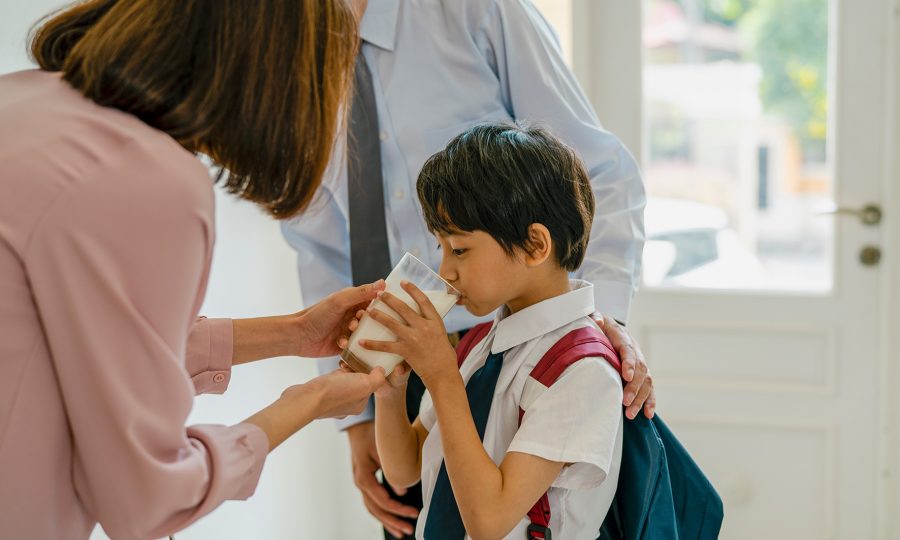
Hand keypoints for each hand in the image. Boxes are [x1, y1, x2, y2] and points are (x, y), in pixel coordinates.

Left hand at [290, 280, 385, 357]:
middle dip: (367, 321)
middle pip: (372, 318)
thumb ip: (361, 293)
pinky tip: (341, 343)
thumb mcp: (339, 301)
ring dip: (358, 333)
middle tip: (357, 322)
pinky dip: (350, 344)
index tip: (380, 309)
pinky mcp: (346, 344)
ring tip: (349, 331)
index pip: (374, 300)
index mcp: (352, 301)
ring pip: (365, 333)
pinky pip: (357, 346)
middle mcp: (352, 314)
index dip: (380, 304)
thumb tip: (383, 283)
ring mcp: (349, 330)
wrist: (299, 337)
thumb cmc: (317, 315)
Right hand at [290, 367, 386, 418]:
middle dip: (354, 370)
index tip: (364, 362)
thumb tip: (381, 371)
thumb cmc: (335, 392)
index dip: (368, 371)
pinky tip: (330, 371)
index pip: (369, 384)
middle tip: (350, 362)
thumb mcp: (364, 384)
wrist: (305, 399)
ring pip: (343, 381)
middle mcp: (346, 407)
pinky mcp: (320, 396)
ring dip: (343, 372)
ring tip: (341, 365)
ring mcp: (332, 402)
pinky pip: (330, 382)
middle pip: (356, 382)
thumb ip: (377, 378)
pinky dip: (332, 375)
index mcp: (359, 406)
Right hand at [346, 422, 418, 537]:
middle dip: (393, 521)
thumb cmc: (372, 435)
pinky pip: (373, 502)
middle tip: (409, 530)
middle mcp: (360, 484)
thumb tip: (402, 492)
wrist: (359, 425)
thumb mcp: (383, 450)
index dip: (398, 509)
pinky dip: (383, 513)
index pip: (382, 500)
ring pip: (373, 509)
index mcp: (363, 478)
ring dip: (388, 521)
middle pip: (376, 509)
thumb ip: (392, 470)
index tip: (414, 513)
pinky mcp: (366, 482)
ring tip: (402, 533)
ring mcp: (361, 484)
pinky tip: (393, 521)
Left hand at [359, 281, 457, 387]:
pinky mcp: (406, 351)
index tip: (403, 282)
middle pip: (404, 308)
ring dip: (378, 315)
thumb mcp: (441, 333)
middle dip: (390, 299)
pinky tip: (361, 341)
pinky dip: (372, 344)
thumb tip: (420, 311)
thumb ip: (429, 323)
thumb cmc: (443, 354)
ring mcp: (414, 338)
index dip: (412, 290)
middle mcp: (424, 327)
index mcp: (435, 321)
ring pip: (392, 323)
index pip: (423, 300)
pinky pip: (385, 346)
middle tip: (380, 293)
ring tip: (367, 310)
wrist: (443, 373)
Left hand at [594, 313, 655, 418]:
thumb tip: (597, 320)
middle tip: (624, 402)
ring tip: (631, 414)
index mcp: (623, 337)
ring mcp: (640, 362)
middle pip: (640, 370)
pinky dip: (650, 401)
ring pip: (647, 381)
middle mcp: (635, 350)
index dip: (629, 363)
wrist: (609, 326)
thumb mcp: (595, 320)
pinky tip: (647, 414)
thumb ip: (596, 320)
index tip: (626, 376)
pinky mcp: (642, 373)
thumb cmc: (599, 326)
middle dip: (634, 388)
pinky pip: (650, 388)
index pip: (628, 350)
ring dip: (640, 399)